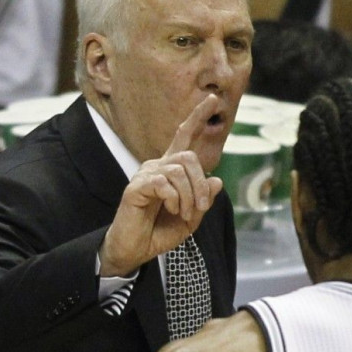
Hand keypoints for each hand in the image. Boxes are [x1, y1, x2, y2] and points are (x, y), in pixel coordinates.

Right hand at [99, 95, 224, 276]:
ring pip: (178, 171)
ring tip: (183, 213)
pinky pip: (163, 183)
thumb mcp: (190, 219)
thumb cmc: (159, 233)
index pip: (183, 138)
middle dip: (200, 184)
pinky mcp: (135, 187)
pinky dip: (174, 199)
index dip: (197, 118)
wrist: (135, 250)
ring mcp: (145, 175)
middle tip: (200, 207)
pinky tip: (170, 209)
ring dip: (189, 195)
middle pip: (188, 157)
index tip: (212, 100)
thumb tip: (217, 180)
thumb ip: (203, 200)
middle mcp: (156, 167)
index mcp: (170, 171)